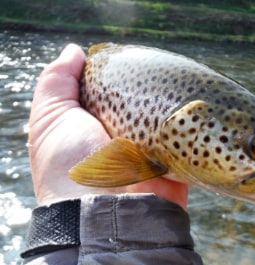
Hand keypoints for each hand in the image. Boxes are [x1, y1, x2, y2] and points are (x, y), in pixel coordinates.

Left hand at [28, 44, 188, 208]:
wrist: (103, 213)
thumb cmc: (69, 165)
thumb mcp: (50, 117)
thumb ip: (57, 81)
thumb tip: (75, 50)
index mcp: (96, 127)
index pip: (109, 92)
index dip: (115, 75)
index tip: (124, 57)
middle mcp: (123, 138)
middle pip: (140, 102)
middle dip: (146, 86)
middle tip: (156, 66)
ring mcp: (151, 151)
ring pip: (164, 117)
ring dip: (169, 103)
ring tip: (178, 79)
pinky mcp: (174, 163)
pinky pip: (186, 136)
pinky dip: (189, 122)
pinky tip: (193, 102)